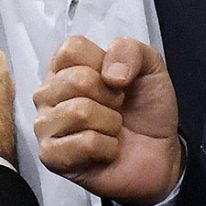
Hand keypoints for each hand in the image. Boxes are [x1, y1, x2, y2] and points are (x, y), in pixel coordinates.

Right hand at [33, 35, 181, 205]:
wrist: (159, 153)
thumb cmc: (146, 110)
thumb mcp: (150, 67)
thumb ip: (131, 50)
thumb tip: (109, 74)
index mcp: (65, 68)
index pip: (71, 48)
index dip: (105, 63)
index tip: (116, 81)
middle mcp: (48, 94)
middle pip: (76, 80)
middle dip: (111, 97)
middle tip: (117, 109)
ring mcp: (45, 126)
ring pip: (79, 112)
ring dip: (111, 123)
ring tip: (112, 130)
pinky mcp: (51, 157)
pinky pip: (85, 143)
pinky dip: (108, 147)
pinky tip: (106, 150)